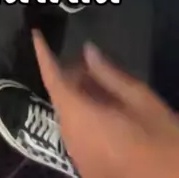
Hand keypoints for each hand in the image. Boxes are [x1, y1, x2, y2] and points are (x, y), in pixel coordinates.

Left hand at [33, 30, 178, 177]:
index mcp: (81, 119)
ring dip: (80, 97)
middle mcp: (72, 139)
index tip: (36, 34)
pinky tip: (108, 109)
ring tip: (103, 84)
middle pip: (62, 99)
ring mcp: (79, 158)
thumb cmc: (162, 140)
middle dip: (71, 77)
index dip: (43, 55)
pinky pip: (79, 135)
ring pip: (70, 118)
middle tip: (91, 63)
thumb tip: (88, 51)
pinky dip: (86, 117)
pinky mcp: (89, 170)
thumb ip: (109, 74)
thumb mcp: (141, 100)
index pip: (53, 80)